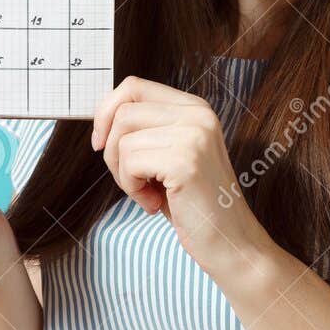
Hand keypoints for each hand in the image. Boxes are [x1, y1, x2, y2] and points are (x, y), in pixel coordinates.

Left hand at [90, 76, 273, 277]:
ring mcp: (194, 135)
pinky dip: (132, 188)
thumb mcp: (168, 155)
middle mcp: (198, 114)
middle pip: (123, 112)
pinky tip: (154, 203)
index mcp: (195, 108)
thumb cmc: (192, 204)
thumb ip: (146, 130)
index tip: (100, 143)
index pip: (133, 86)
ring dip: (123, 175)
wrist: (229, 243)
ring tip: (148, 194)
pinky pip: (130, 163)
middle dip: (112, 151)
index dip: (106, 112)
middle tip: (132, 180)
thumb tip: (100, 117)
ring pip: (122, 140)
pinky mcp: (185, 161)